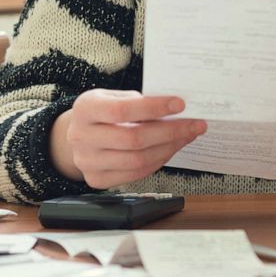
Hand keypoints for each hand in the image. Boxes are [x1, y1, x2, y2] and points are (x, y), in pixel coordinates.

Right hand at [50, 89, 206, 188]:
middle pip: (133, 138)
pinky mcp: (97, 179)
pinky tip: (171, 148)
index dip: (154, 107)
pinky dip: (158, 161)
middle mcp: (81, 137)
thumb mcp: (113, 97)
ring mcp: (88, 162)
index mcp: (85, 109)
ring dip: (169, 148)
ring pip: (138, 160)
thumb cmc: (104, 112)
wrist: (79, 135)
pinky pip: (136, 174)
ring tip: (187, 136)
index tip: (181, 104)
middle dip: (171, 131)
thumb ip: (138, 101)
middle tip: (195, 125)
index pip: (122, 110)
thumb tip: (176, 109)